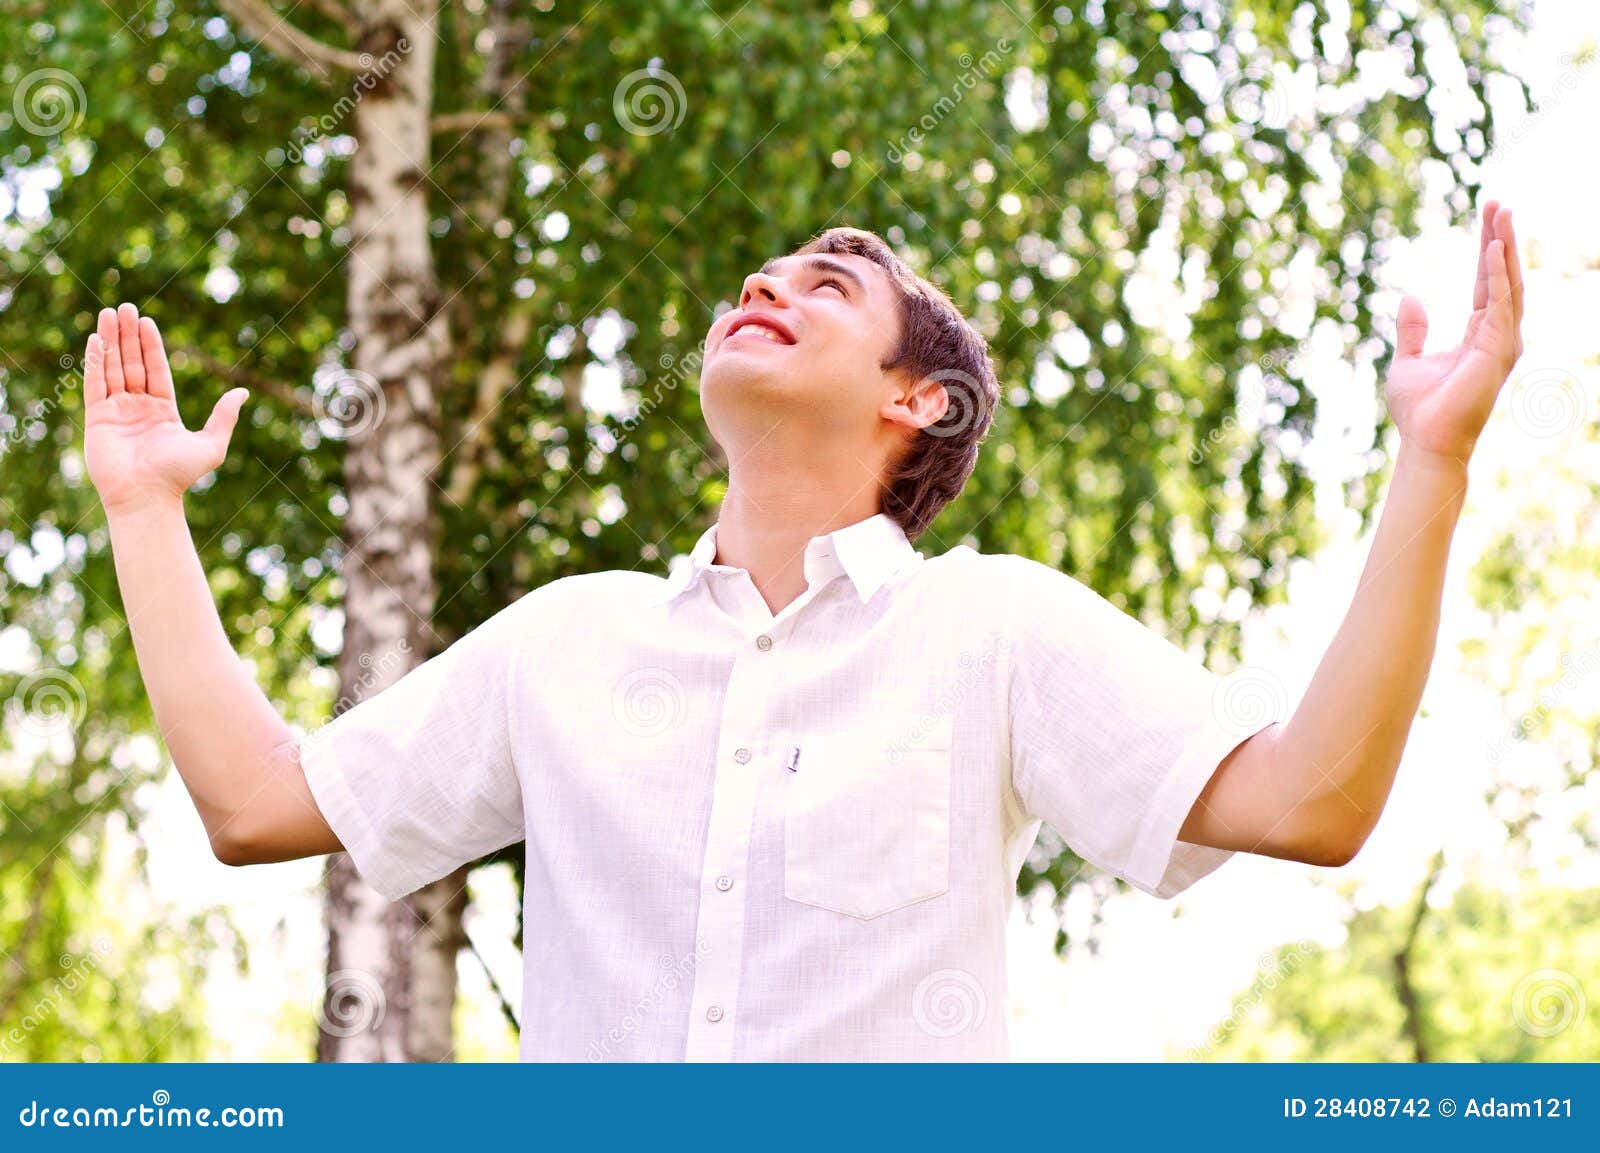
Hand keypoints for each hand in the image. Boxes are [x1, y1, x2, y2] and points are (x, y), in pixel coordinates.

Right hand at [84, 303, 249, 513]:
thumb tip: (242, 393)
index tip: (145, 320)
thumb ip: (224, 417)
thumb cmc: (179, 475)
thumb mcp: (211, 444)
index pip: (156, 370)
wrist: (148, 496)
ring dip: (110, 340)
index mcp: (163, 411)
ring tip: (108, 313)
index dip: (150, 345)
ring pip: (112, 368)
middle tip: (124, 307)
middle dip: (128, 335)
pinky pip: (94, 383)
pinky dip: (95, 361)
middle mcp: (138, 408)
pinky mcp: (97, 418)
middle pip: (132, 363)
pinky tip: (96, 339)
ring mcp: (116, 411)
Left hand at [1383, 201, 1524, 468]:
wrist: (1426, 440)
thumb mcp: (1408, 360)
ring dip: (1504, 246)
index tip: (1486, 215)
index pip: (1485, 282)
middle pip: (1502, 275)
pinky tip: (1491, 248)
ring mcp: (1502, 341)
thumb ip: (1413, 329)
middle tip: (1497, 201)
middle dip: (1500, 237)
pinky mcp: (1497, 349)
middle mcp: (1497, 334)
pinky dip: (1497, 275)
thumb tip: (1411, 295)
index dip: (1486, 248)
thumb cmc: (1419, 409)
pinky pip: (1499, 303)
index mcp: (1479, 334)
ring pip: (1508, 282)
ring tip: (1501, 212)